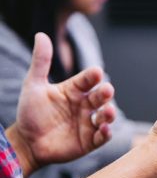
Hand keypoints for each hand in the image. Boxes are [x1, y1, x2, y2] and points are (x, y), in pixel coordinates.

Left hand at [8, 33, 115, 175]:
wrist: (26, 142)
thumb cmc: (30, 113)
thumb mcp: (33, 85)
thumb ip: (41, 62)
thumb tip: (41, 35)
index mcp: (74, 90)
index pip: (87, 80)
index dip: (92, 76)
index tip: (96, 72)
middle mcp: (85, 105)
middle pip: (100, 97)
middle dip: (105, 93)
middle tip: (107, 90)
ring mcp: (89, 123)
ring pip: (105, 116)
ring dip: (109, 114)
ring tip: (108, 112)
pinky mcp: (90, 141)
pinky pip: (102, 136)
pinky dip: (106, 133)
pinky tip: (104, 129)